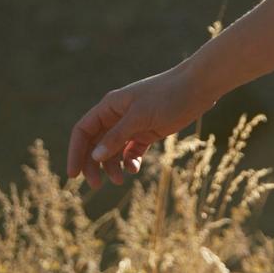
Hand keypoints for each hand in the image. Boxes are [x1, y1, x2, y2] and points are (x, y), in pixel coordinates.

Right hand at [66, 67, 215, 189]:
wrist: (199, 87)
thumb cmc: (168, 96)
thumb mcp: (140, 117)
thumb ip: (117, 136)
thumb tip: (94, 156)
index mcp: (110, 106)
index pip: (83, 131)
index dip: (76, 152)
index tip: (73, 175)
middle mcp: (118, 116)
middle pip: (96, 144)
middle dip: (93, 164)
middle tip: (96, 185)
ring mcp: (133, 125)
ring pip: (113, 150)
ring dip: (112, 166)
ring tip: (119, 180)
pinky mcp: (148, 132)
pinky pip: (131, 151)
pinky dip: (129, 162)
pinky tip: (134, 169)